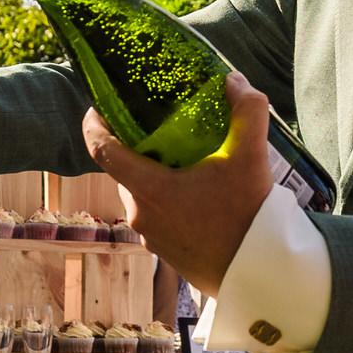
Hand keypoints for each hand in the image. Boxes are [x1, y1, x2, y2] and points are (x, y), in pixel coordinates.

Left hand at [84, 74, 273, 297]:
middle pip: (124, 168)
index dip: (94, 123)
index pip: (101, 149)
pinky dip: (166, 198)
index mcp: (149, 187)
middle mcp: (140, 212)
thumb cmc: (248, 216)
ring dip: (154, 174)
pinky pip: (155, 215)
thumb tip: (234, 80)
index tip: (99, 107)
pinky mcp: (164, 251)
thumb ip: (247, 111)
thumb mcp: (251, 156)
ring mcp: (150, 235)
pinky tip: (197, 194)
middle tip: (160, 126)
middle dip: (136, 146)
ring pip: (141, 192)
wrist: (259, 272)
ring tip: (184, 159)